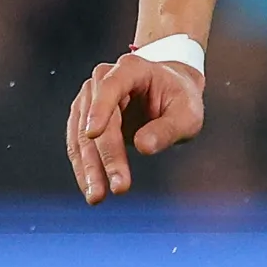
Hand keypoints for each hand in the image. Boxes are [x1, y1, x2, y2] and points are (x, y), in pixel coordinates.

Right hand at [66, 53, 205, 203]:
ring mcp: (90, 98)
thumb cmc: (181, 99)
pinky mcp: (84, 117)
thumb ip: (167, 129)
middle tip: (117, 187)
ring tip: (97, 197)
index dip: (100, 109)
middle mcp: (104, 79)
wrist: (170, 91)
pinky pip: (78, 144)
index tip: (94, 134)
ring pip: (81, 135)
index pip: (110, 87)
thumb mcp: (188, 114)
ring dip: (88, 167)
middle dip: (104, 156)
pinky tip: (91, 188)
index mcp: (131, 69)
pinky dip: (84, 167)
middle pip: (95, 118)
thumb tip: (142, 147)